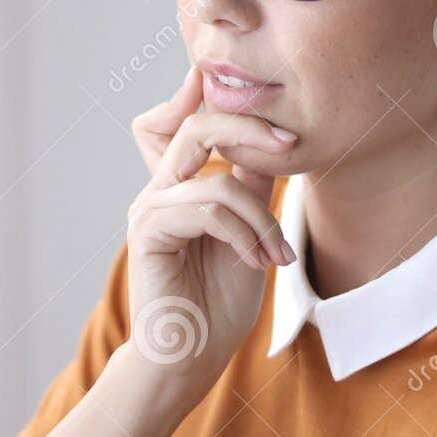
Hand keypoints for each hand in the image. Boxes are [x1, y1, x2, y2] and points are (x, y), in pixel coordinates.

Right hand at [124, 65, 297, 406]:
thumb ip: (252, 187)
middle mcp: (158, 190)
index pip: (174, 121)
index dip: (192, 94)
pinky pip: (205, 209)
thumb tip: (272, 141)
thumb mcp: (251, 233)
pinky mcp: (148, 233)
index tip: (223, 80)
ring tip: (275, 254)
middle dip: (246, 126)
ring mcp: (148, 210)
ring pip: (213, 177)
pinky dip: (243, 234)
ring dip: (260, 217)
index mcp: (178, 185)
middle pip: (192, 126)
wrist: (192, 357)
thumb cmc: (220, 301)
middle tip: (289, 143)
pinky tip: (257, 263)